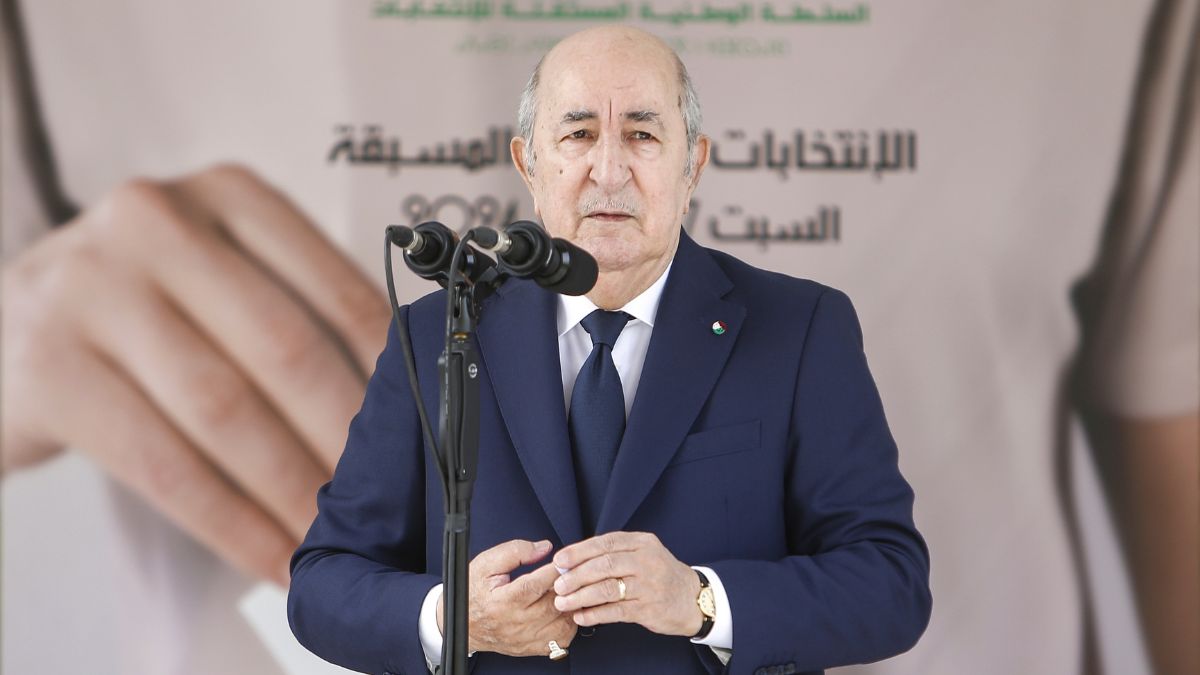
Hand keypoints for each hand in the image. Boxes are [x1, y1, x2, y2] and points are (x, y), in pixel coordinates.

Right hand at [1, 164, 389, 585]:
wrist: (7, 328)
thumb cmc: (143, 307)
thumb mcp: (219, 274)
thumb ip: (298, 310)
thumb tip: (400, 406)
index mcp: (228, 194)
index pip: (337, 289)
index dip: (388, 375)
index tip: (423, 434)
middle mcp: (157, 222)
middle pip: (285, 348)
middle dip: (344, 439)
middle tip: (386, 499)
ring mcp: (92, 288)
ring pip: (225, 409)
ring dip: (291, 488)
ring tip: (333, 535)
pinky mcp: (48, 366)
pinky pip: (163, 464)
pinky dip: (229, 522)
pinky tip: (268, 553)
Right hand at [436, 539, 576, 656]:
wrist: (462, 623)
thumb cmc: (473, 592)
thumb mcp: (486, 563)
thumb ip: (515, 551)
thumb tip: (543, 548)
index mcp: (503, 601)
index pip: (536, 584)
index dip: (554, 570)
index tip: (564, 560)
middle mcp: (516, 623)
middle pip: (553, 604)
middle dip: (567, 586)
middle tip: (570, 574)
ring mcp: (525, 638)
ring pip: (562, 622)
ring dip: (570, 605)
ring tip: (568, 591)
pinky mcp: (532, 647)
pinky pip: (562, 638)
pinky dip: (568, 623)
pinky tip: (563, 609)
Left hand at [552, 531, 702, 636]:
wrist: (691, 598)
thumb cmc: (659, 574)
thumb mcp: (643, 553)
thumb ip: (613, 554)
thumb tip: (572, 562)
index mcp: (642, 543)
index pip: (605, 543)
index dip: (579, 552)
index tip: (559, 561)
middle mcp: (647, 561)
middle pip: (604, 565)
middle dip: (576, 575)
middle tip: (558, 584)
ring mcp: (649, 585)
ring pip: (608, 589)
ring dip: (581, 596)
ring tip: (563, 602)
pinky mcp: (649, 608)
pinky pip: (615, 611)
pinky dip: (594, 614)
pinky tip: (580, 616)